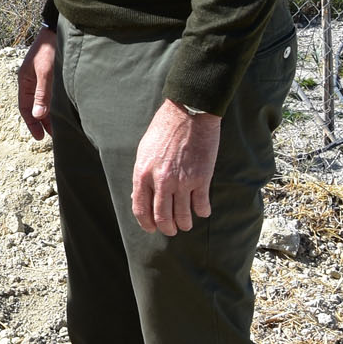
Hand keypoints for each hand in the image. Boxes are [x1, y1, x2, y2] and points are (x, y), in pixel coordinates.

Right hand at [17, 27, 58, 139]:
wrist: (58, 30)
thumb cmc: (50, 49)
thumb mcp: (46, 73)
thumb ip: (42, 94)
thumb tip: (38, 116)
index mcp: (24, 80)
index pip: (25, 107)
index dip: (31, 123)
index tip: (39, 137)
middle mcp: (31, 80)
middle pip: (33, 106)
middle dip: (40, 121)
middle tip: (49, 136)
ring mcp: (40, 77)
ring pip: (42, 101)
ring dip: (47, 113)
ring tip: (56, 127)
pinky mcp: (50, 74)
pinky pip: (49, 94)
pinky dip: (53, 104)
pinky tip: (61, 109)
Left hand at [130, 99, 219, 235]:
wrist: (188, 114)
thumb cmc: (164, 129)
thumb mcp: (144, 151)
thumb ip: (142, 175)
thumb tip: (140, 196)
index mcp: (142, 173)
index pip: (141, 208)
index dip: (146, 223)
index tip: (152, 228)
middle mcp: (161, 181)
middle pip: (162, 217)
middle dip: (167, 228)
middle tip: (171, 230)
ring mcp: (182, 181)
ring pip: (183, 216)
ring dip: (185, 224)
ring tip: (186, 224)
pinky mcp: (201, 178)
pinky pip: (201, 205)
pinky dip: (202, 212)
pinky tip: (202, 210)